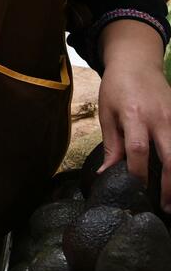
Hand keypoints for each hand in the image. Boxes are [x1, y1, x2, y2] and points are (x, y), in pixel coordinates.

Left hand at [97, 24, 170, 208]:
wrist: (137, 64)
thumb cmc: (117, 88)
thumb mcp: (107, 113)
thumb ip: (111, 145)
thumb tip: (106, 174)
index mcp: (135, 116)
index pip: (138, 151)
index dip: (137, 174)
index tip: (134, 191)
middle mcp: (161, 119)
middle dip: (170, 185)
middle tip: (165, 207)